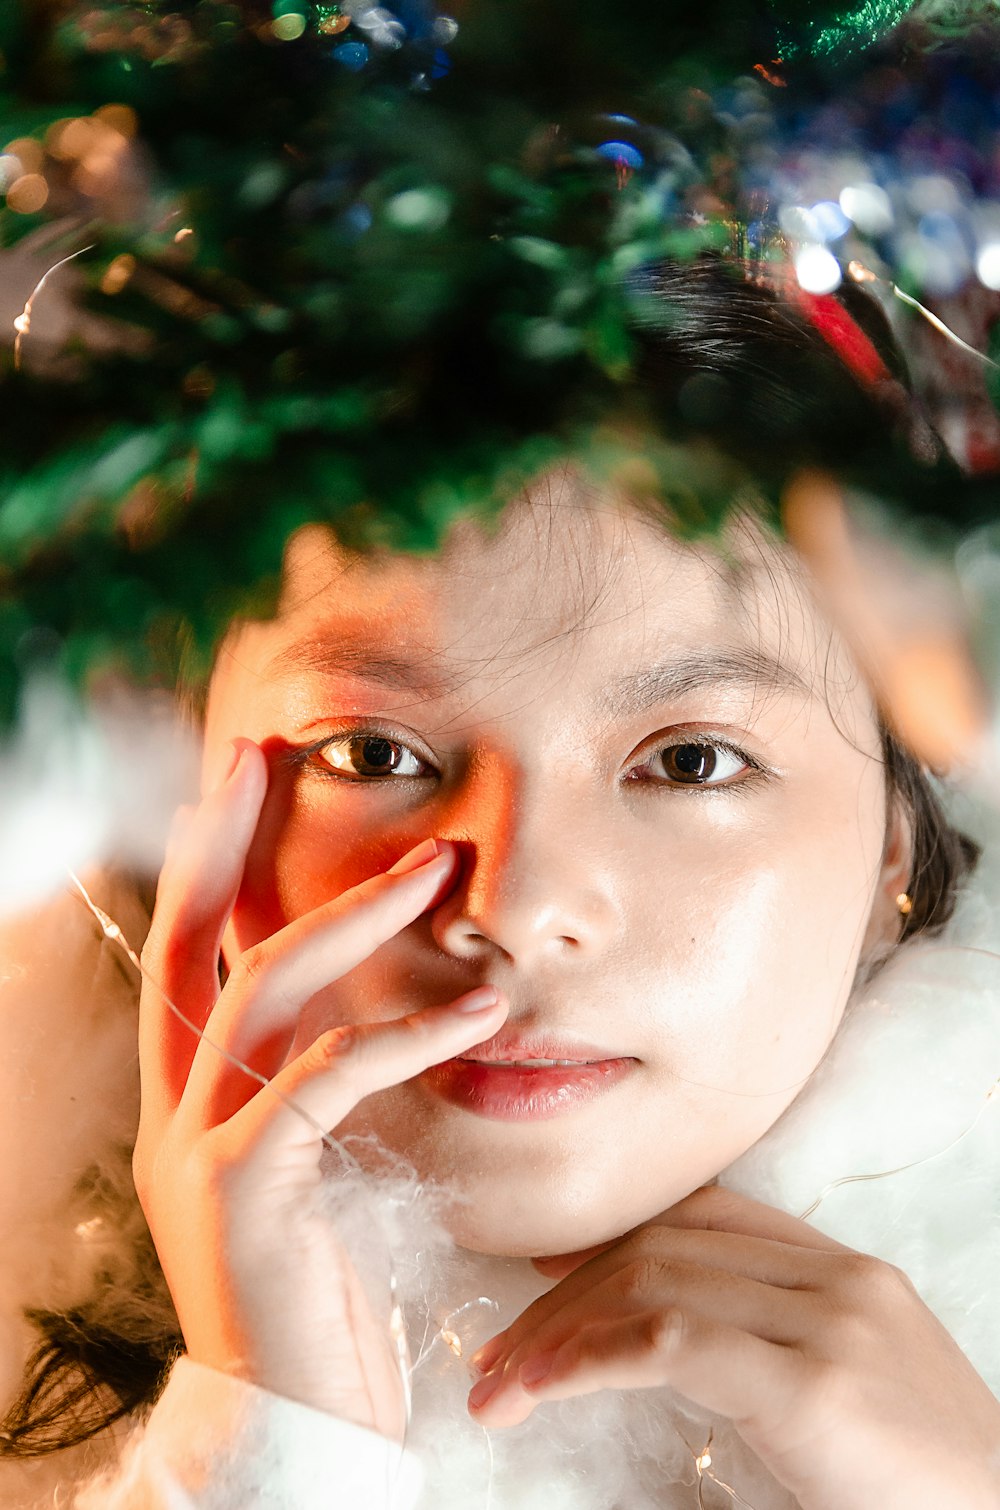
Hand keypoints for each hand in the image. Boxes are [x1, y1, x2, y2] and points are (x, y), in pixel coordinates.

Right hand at [133, 740, 507, 1441]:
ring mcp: (201, 1148)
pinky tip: (476, 1013)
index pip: (181, 957)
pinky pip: (329, 1077)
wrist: (288, 1423)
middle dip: (227, 841)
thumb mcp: (304, 1179)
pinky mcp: (249, 1187)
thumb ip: (311, 1096)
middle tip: (271, 752)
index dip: (202, 864)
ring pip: (264, 991)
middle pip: (193, 944)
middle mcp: (174, 1115)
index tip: (235, 782)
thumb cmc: (314, 1301)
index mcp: (185, 1107)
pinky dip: (407, 1035)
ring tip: (433, 870)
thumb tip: (359, 1019)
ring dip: (350, 918)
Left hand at [466, 1185, 999, 1509]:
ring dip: (558, 1334)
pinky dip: (589, 1359)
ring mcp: (829, 1321)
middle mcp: (834, 1277)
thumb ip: (767, 1344)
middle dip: (563, 1297)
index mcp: (841, 1270)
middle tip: (498, 1356)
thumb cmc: (916, 1485)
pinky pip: (670, 1342)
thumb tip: (654, 1339)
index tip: (539, 1282)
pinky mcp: (813, 1383)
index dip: (608, 1241)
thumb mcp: (844, 1389)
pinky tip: (542, 1388)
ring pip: (653, 1283)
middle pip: (661, 1248)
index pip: (698, 1219)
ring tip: (501, 1386)